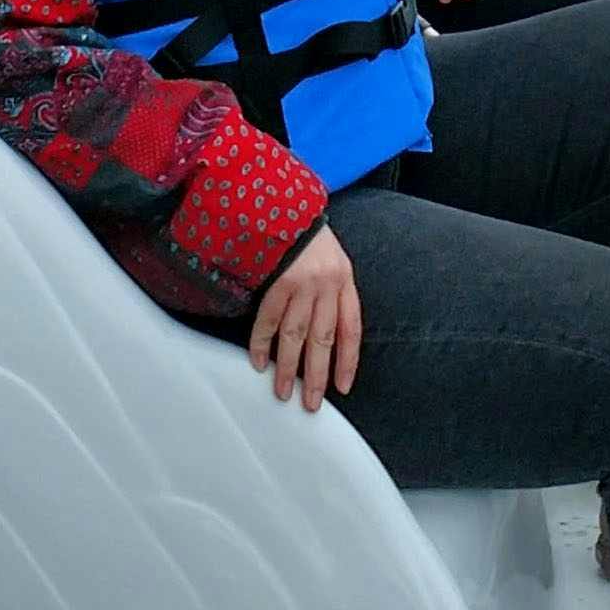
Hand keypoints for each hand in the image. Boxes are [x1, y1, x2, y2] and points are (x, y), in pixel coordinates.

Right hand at [248, 223, 361, 411]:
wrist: (287, 206)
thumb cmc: (310, 239)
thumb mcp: (335, 261)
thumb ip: (334, 295)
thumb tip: (327, 338)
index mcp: (345, 281)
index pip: (351, 329)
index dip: (347, 361)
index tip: (343, 387)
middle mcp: (327, 284)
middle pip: (323, 339)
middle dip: (317, 375)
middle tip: (310, 403)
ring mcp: (302, 283)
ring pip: (296, 335)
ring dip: (288, 367)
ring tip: (283, 392)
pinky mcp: (278, 280)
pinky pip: (268, 318)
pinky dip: (262, 342)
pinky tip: (258, 362)